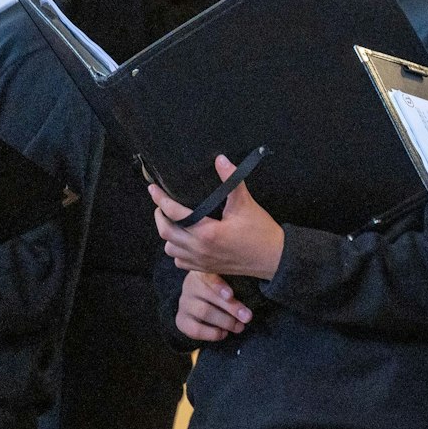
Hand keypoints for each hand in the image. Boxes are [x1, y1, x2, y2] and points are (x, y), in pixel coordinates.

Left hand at [150, 154, 285, 279]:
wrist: (274, 258)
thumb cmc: (261, 231)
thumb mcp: (246, 204)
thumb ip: (231, 181)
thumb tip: (220, 160)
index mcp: (207, 232)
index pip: (175, 213)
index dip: (161, 200)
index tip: (153, 189)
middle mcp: (199, 248)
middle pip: (166, 232)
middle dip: (159, 217)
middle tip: (160, 205)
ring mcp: (201, 260)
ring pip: (170, 249)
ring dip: (168, 235)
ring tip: (173, 222)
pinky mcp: (205, 268)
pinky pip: (180, 262)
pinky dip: (177, 250)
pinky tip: (185, 241)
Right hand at [175, 270, 252, 342]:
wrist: (200, 300)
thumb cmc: (223, 286)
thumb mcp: (229, 278)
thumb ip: (239, 279)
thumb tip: (259, 283)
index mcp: (204, 270)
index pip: (208, 275)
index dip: (218, 285)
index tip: (231, 295)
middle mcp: (191, 284)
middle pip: (209, 296)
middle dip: (231, 308)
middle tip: (248, 317)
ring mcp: (184, 302)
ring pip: (203, 312)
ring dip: (225, 321)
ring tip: (240, 327)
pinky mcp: (181, 319)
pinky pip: (194, 329)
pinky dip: (211, 333)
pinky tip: (223, 333)